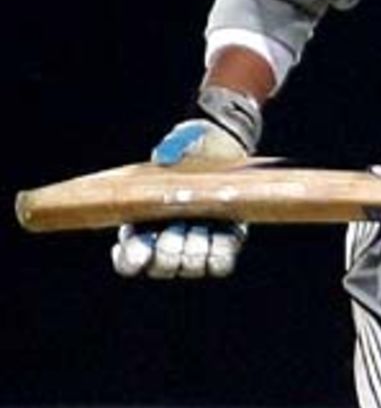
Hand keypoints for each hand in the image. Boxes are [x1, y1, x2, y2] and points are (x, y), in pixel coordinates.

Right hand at [110, 84, 260, 279]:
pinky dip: (220, 252)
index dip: (131, 261)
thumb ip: (171, 148)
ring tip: (201, 226)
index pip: (128, 260)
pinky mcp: (223, 245)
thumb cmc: (194, 146)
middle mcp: (166, 242)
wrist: (226, 149)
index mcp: (140, 224)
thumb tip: (163, 156)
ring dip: (195, 250)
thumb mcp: (181, 141)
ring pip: (190, 267)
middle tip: (178, 226)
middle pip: (162, 266)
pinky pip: (219, 264)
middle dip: (169, 250)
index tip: (140, 250)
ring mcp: (195, 246)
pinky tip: (223, 234)